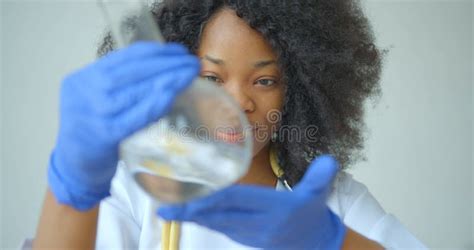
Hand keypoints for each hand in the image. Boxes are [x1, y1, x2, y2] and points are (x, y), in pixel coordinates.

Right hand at [48, 42, 199, 210]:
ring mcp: (91, 114)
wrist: (75, 167)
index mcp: (84, 78)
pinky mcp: (103, 135)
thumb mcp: (101, 100)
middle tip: (191, 63)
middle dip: (165, 64)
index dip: (155, 52)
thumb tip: (165, 68)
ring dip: (165, 80)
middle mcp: (83, 91)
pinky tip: (171, 96)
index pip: (123, 57)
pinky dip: (154, 105)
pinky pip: (133, 117)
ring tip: (187, 75)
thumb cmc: (96, 130)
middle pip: (131, 71)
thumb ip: (123, 85)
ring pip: (133, 91)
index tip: (179, 52)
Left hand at [157, 155, 346, 249]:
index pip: (239, 201)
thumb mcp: (320, 194)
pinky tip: (183, 212)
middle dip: (192, 211)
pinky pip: (218, 226)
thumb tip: (329, 160)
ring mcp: (248, 232)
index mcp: (272, 210)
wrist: (313, 243)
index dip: (214, 199)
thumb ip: (322, 176)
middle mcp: (256, 224)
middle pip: (220, 214)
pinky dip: (200, 219)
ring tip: (166, 209)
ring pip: (216, 222)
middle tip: (164, 207)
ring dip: (191, 216)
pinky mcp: (243, 236)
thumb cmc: (312, 213)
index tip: (192, 196)